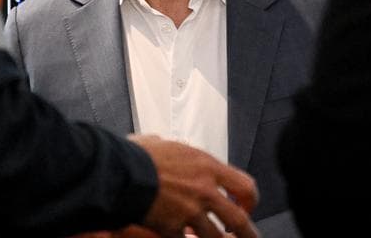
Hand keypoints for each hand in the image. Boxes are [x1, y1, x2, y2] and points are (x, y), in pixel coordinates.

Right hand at [129, 134, 258, 237]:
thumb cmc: (137, 155)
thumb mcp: (162, 143)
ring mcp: (190, 211)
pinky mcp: (173, 228)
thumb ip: (171, 149)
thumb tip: (160, 144)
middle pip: (238, 219)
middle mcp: (204, 190)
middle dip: (247, 233)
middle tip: (248, 237)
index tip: (246, 206)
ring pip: (216, 237)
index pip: (244, 185)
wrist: (120, 171)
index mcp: (207, 166)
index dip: (250, 200)